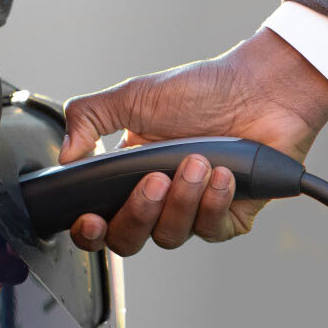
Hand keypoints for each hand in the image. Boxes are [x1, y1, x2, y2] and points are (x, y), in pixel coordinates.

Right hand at [58, 28, 327, 253]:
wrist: (262, 87)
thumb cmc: (205, 89)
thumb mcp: (135, 96)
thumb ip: (89, 118)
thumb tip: (65, 153)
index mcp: (129, 175)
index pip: (101, 220)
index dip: (90, 231)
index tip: (89, 219)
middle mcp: (161, 199)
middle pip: (130, 239)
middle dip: (138, 214)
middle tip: (154, 180)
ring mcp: (195, 210)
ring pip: (172, 236)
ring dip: (181, 200)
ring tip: (196, 162)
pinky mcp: (231, 216)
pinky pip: (212, 230)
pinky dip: (214, 202)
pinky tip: (222, 174)